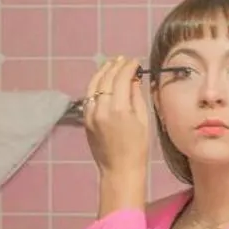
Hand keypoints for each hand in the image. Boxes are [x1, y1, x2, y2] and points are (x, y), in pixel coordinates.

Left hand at [83, 54, 150, 210]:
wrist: (119, 170)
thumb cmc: (138, 147)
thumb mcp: (143, 120)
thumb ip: (136, 97)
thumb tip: (133, 79)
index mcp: (119, 109)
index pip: (121, 79)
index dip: (128, 67)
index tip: (135, 62)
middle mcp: (101, 109)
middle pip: (106, 79)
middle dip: (115, 66)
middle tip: (124, 59)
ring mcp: (90, 114)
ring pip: (93, 85)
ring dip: (103, 72)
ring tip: (112, 64)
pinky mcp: (85, 120)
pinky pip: (89, 96)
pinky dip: (96, 85)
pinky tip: (103, 81)